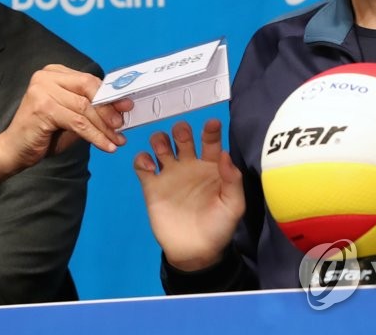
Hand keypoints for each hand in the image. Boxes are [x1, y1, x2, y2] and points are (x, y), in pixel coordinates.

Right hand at [0, 65, 130, 195]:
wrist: (13, 151)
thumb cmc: (43, 134)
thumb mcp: (71, 117)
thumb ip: (91, 109)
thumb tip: (122, 108)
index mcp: (54, 72)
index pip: (89, 81)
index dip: (111, 95)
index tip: (127, 108)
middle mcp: (46, 76)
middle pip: (89, 90)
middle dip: (109, 109)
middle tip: (122, 126)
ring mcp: (42, 90)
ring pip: (85, 108)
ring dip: (105, 127)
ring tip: (117, 140)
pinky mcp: (43, 108)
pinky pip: (78, 123)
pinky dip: (96, 136)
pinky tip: (106, 146)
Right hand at [134, 119, 244, 271]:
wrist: (195, 252)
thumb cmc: (219, 227)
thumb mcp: (233, 205)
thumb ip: (232, 179)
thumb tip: (225, 153)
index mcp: (211, 167)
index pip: (209, 141)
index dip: (210, 130)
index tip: (212, 124)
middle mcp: (189, 165)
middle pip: (181, 137)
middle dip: (180, 130)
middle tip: (182, 135)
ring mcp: (170, 175)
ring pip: (160, 145)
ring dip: (159, 139)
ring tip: (163, 149)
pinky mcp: (152, 186)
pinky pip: (142, 164)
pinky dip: (142, 159)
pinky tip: (150, 167)